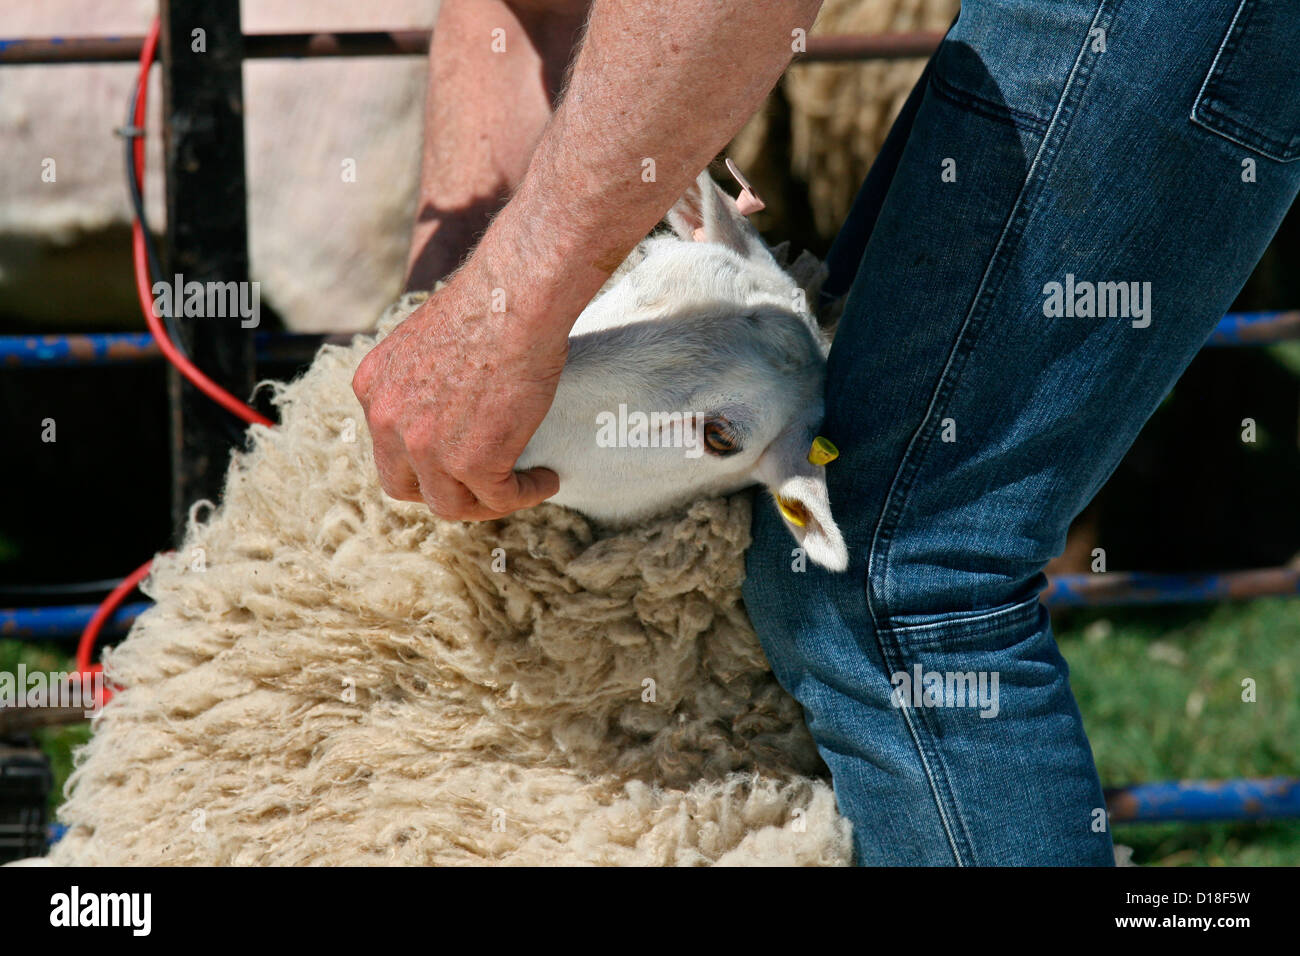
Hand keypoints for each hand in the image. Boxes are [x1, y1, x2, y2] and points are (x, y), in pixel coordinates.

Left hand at [352, 263, 565, 520]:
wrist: (514, 300)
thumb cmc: (488, 306)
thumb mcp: (426, 341)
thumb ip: (422, 378)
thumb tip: (449, 401)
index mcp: (374, 389)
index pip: (387, 446)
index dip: (420, 460)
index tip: (455, 457)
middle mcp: (388, 422)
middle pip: (404, 486)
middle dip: (441, 491)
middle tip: (480, 482)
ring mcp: (426, 448)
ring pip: (450, 504)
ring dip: (485, 502)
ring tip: (519, 486)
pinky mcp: (471, 463)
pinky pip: (499, 499)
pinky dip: (525, 494)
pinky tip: (546, 480)